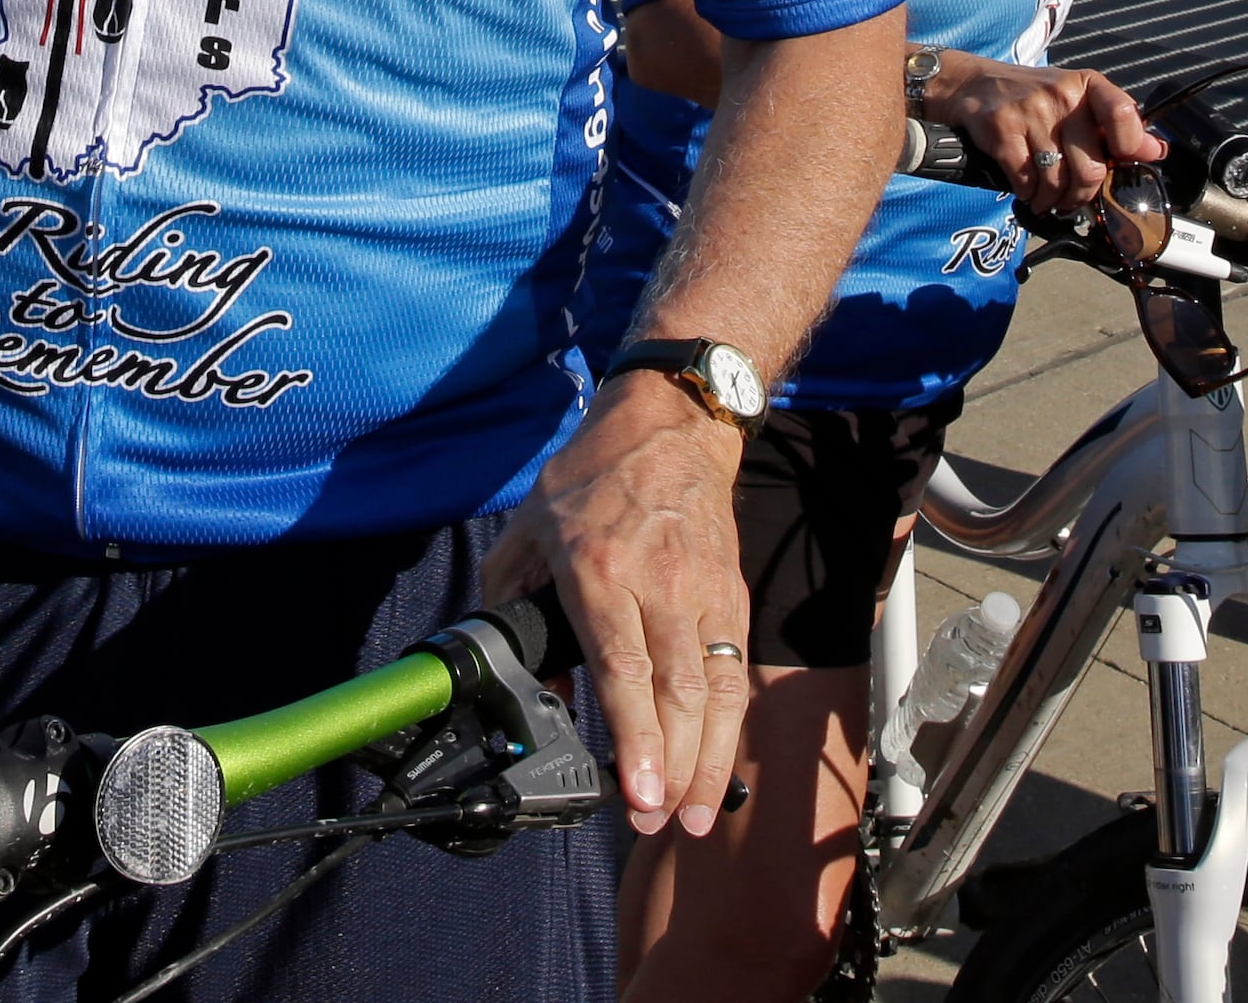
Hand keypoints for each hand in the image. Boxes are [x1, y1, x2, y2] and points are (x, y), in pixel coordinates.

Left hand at [484, 376, 750, 837]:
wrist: (670, 426)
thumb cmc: (591, 478)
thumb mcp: (528, 529)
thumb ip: (512, 603)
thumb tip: (538, 681)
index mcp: (600, 569)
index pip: (622, 668)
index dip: (634, 736)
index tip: (636, 791)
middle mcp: (660, 585)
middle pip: (676, 693)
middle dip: (672, 768)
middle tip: (658, 822)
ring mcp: (705, 593)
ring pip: (716, 692)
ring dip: (709, 763)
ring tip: (695, 817)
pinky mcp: (734, 597)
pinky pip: (735, 674)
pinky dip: (730, 728)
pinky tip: (718, 768)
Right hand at [914, 50, 1160, 214]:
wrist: (973, 83)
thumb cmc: (1034, 98)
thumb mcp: (1077, 102)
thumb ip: (1116, 127)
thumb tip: (1158, 150)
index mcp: (1088, 85)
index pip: (1124, 115)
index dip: (1128, 149)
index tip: (1116, 164)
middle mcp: (1062, 94)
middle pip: (1090, 167)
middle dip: (1081, 195)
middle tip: (1071, 199)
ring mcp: (1030, 110)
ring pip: (1057, 180)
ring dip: (1052, 200)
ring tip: (1046, 198)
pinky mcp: (1002, 128)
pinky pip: (1025, 180)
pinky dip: (1027, 193)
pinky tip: (1025, 189)